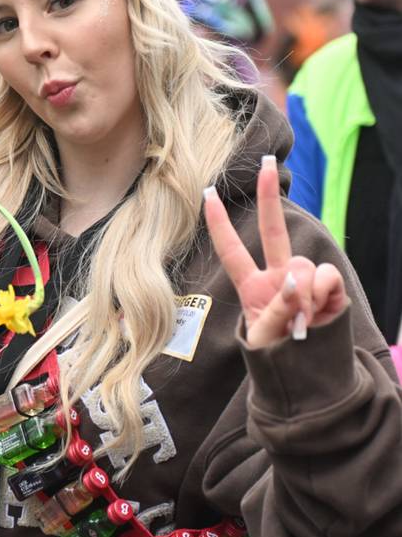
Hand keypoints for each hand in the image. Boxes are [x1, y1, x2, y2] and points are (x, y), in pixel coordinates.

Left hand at [204, 155, 348, 348]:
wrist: (309, 376)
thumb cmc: (277, 356)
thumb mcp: (264, 337)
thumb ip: (277, 309)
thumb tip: (296, 282)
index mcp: (251, 286)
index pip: (230, 248)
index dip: (218, 222)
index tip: (207, 191)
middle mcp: (277, 275)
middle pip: (271, 229)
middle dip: (269, 194)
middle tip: (267, 161)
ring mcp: (303, 279)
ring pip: (301, 264)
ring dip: (301, 293)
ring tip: (300, 320)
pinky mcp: (330, 287)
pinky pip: (324, 276)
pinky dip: (321, 294)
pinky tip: (319, 312)